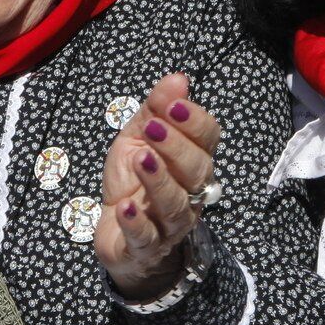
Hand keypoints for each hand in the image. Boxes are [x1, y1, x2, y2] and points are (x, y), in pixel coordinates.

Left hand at [95, 73, 221, 300]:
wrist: (117, 234)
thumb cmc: (133, 181)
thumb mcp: (137, 138)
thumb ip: (155, 110)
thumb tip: (177, 78)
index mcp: (192, 162)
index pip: (208, 140)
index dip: (194, 123)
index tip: (173, 105)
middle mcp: (189, 193)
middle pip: (196, 171)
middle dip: (176, 147)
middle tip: (153, 129)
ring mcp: (169, 223)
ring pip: (175, 204)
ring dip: (158, 180)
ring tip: (141, 159)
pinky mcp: (145, 247)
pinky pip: (146, 237)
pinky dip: (137, 223)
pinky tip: (125, 206)